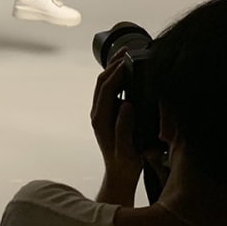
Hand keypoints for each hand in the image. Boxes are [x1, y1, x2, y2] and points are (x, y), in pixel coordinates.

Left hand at [92, 53, 141, 203]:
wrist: (119, 174)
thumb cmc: (126, 164)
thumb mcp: (127, 149)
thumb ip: (124, 128)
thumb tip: (126, 104)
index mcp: (101, 119)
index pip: (107, 88)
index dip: (116, 72)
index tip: (129, 59)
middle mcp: (97, 114)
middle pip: (102, 81)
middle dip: (113, 64)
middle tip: (128, 50)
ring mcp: (100, 113)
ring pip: (103, 84)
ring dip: (113, 69)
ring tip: (127, 56)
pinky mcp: (106, 114)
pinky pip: (109, 91)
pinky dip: (116, 78)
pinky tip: (128, 73)